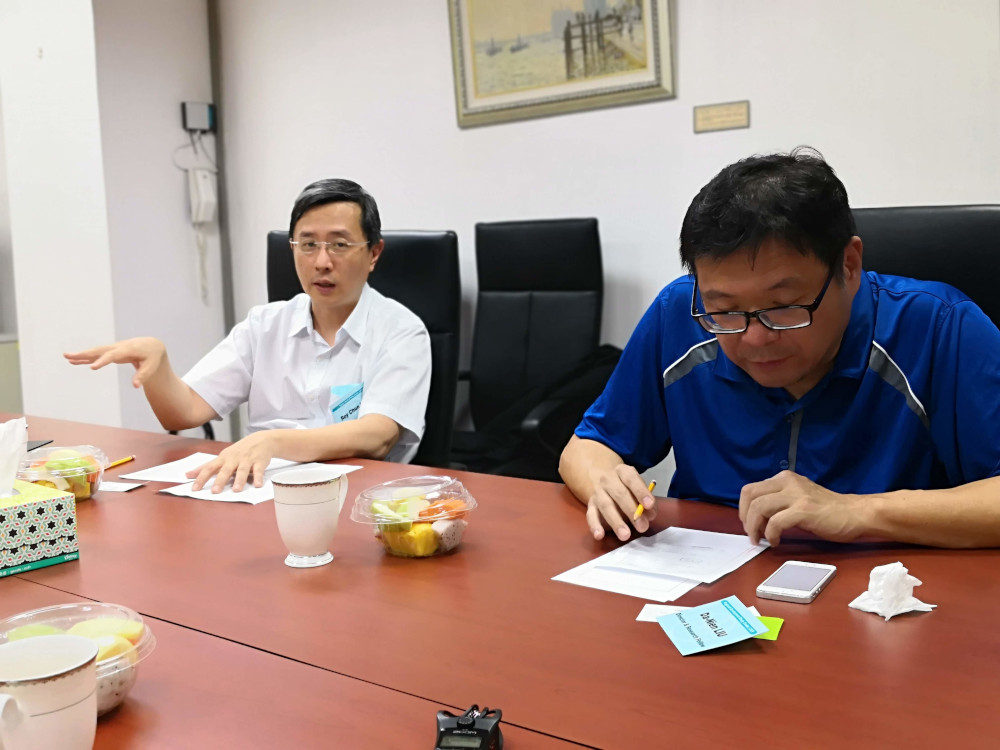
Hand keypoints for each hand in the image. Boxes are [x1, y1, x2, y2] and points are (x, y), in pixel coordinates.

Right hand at [64, 338, 166, 388]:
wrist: (150, 345)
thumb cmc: (152, 356)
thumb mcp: (151, 366)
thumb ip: (143, 375)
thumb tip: (135, 386)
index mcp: (129, 349)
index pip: (114, 355)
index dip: (103, 361)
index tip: (92, 367)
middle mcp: (118, 347)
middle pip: (99, 350)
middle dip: (85, 354)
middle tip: (69, 356)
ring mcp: (113, 349)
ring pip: (95, 352)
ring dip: (81, 355)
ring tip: (67, 357)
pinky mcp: (110, 352)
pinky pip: (96, 355)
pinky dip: (85, 358)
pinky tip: (74, 361)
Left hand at [187, 431, 276, 492]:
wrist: (262, 440)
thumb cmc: (239, 451)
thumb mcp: (223, 456)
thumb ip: (207, 466)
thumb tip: (188, 475)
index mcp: (223, 458)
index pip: (209, 468)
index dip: (201, 478)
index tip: (194, 489)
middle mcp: (234, 459)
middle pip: (225, 470)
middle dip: (220, 481)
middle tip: (215, 491)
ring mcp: (247, 460)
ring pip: (242, 470)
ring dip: (239, 480)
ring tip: (236, 490)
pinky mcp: (259, 462)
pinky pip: (258, 470)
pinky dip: (258, 478)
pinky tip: (258, 485)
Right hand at [585, 464, 656, 541]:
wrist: (605, 482)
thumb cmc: (627, 488)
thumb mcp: (638, 489)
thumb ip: (646, 501)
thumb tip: (650, 515)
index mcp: (622, 471)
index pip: (631, 479)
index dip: (640, 491)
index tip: (649, 505)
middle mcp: (608, 479)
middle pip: (619, 494)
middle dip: (631, 511)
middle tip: (642, 527)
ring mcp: (597, 492)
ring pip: (606, 506)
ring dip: (616, 522)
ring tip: (625, 535)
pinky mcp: (590, 505)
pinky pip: (590, 515)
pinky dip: (594, 526)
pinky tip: (599, 536)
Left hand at [739, 470, 866, 545]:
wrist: (855, 514)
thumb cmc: (827, 510)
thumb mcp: (798, 497)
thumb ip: (779, 500)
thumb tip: (755, 516)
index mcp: (785, 478)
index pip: (750, 489)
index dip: (743, 509)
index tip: (748, 524)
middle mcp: (788, 482)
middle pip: (750, 496)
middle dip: (745, 518)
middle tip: (752, 534)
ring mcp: (797, 495)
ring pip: (759, 507)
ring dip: (755, 527)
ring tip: (761, 539)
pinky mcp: (804, 510)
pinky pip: (776, 522)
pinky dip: (771, 534)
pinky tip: (776, 542)